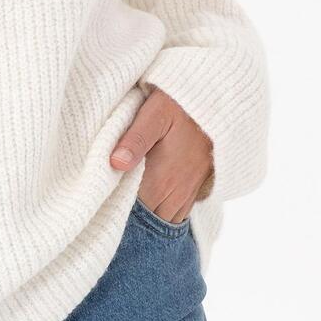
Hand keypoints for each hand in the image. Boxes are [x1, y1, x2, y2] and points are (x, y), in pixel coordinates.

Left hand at [110, 87, 212, 225]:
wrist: (218, 97)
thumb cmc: (181, 104)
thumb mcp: (154, 115)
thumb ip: (135, 140)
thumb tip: (115, 164)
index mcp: (162, 180)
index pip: (135, 215)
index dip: (117, 212)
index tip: (102, 207)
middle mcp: (178, 192)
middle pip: (150, 222)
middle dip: (132, 220)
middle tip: (109, 210)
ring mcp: (191, 191)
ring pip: (167, 220)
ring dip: (150, 219)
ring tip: (130, 210)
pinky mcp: (200, 185)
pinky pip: (181, 211)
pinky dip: (165, 212)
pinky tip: (153, 203)